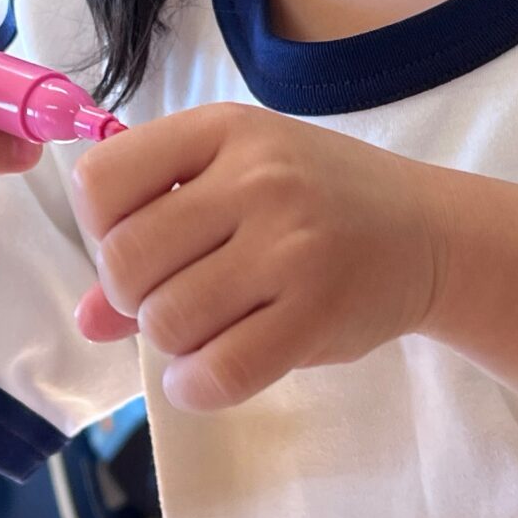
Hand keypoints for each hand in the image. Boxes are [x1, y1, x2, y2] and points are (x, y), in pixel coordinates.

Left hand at [68, 104, 445, 410]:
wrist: (429, 233)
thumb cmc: (317, 204)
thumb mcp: (236, 186)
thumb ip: (156, 234)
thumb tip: (87, 318)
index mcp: (224, 130)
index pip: (101, 180)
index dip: (99, 227)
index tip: (138, 245)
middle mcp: (257, 179)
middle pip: (125, 260)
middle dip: (130, 296)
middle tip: (170, 298)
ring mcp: (290, 245)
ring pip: (165, 321)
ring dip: (169, 343)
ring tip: (205, 329)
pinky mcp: (318, 312)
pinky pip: (218, 371)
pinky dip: (195, 387)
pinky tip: (208, 375)